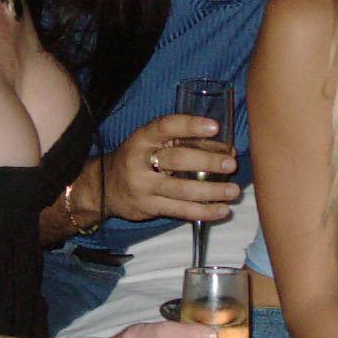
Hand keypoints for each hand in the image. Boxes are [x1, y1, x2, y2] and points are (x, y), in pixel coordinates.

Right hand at [101, 114, 239, 224]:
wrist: (104, 187)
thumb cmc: (138, 159)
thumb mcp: (151, 143)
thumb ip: (182, 142)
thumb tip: (226, 149)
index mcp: (143, 137)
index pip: (166, 126)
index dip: (190, 125)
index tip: (215, 127)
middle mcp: (140, 160)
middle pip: (176, 160)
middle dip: (207, 162)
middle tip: (230, 164)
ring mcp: (143, 186)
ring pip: (181, 190)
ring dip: (211, 191)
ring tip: (233, 191)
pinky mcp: (149, 208)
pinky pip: (180, 211)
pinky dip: (203, 212)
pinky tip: (222, 210)